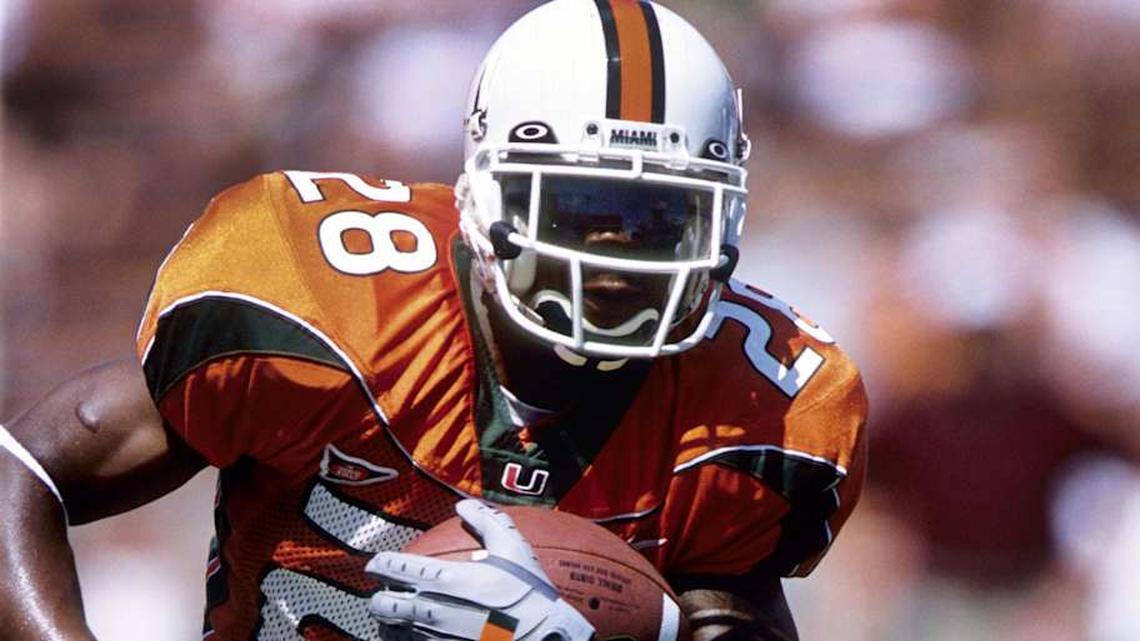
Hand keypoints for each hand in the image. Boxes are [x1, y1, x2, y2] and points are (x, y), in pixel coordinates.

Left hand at [367, 500, 594, 640]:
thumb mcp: (513, 549)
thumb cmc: (528, 593)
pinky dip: (401, 639)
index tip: (376, 564)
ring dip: (388, 621)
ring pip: (390, 630)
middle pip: (382, 604)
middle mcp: (431, 609)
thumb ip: (486, 521)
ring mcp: (433, 636)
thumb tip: (463, 505)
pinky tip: (409, 635)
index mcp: (444, 579)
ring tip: (393, 616)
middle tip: (385, 592)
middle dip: (378, 596)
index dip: (378, 564)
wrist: (543, 638)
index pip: (393, 568)